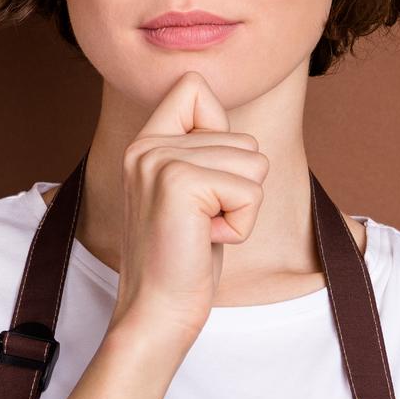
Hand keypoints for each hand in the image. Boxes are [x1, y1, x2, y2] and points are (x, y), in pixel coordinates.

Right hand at [113, 71, 268, 344]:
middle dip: (240, 188)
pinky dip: (241, 224)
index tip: (203, 183)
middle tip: (201, 222)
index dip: (220, 131)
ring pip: (253, 164)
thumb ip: (204, 154)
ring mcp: (160, 161)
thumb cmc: (183, 260)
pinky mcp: (181, 183)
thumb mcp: (193, 195)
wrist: (157, 311)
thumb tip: (241, 135)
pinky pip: (251, 192)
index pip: (194, 87)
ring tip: (202, 230)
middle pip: (243, 139)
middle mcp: (147, 145)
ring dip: (242, 207)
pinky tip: (206, 240)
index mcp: (146, 142)